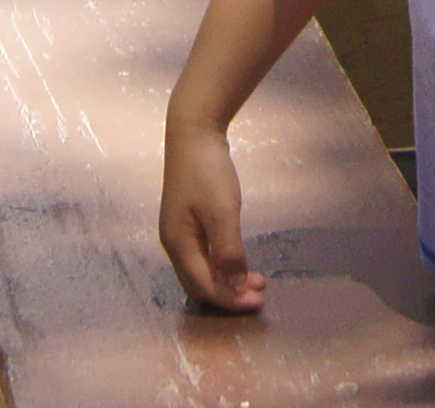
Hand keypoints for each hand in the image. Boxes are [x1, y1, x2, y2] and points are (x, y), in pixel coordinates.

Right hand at [161, 116, 261, 311]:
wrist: (193, 132)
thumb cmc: (207, 171)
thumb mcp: (222, 211)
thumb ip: (228, 250)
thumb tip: (236, 285)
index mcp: (179, 245)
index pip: (203, 287)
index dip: (230, 300)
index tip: (258, 302)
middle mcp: (174, 244)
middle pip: (200, 284)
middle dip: (229, 294)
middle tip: (260, 295)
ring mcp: (179, 232)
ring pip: (202, 271)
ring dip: (228, 280)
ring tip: (257, 281)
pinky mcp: (187, 221)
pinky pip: (203, 256)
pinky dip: (222, 264)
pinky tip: (239, 261)